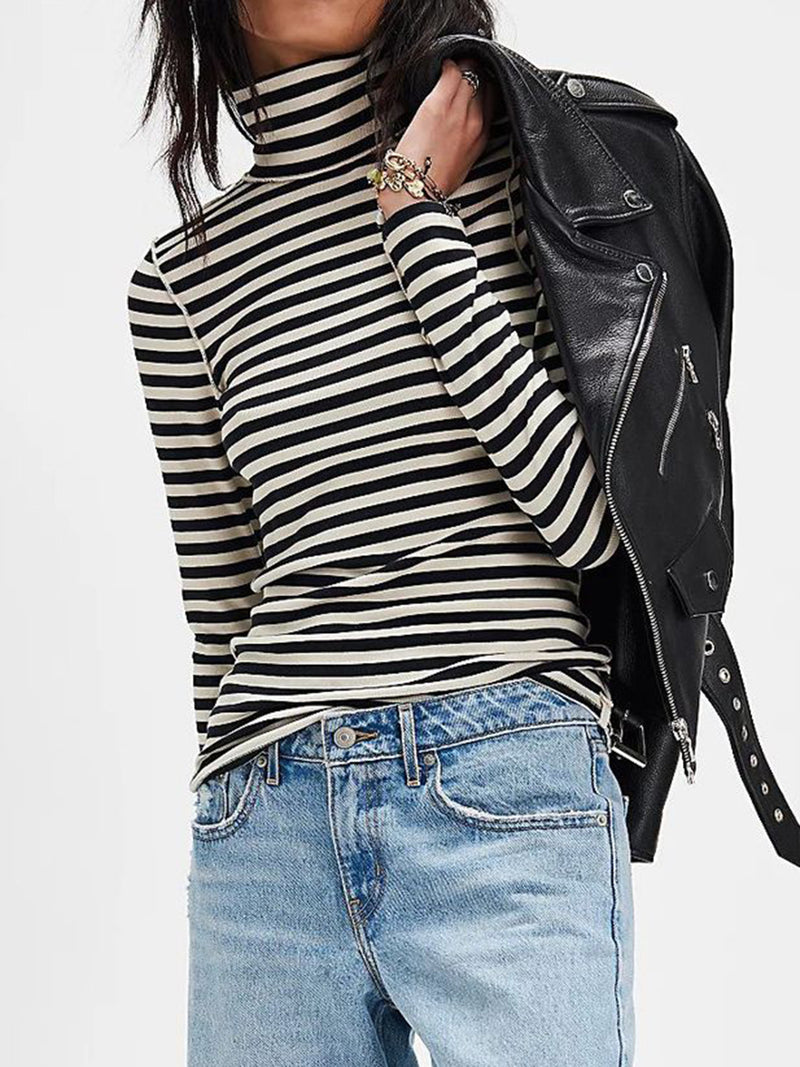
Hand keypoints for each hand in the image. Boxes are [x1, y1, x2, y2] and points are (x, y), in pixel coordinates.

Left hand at [377, 57, 496, 218]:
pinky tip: (441, 65)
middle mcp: (474, 123)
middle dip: (475, 71)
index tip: (477, 80)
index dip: (486, 85)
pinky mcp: (437, 107)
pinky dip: (447, 65)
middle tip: (465, 66)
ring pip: (468, 74)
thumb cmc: (433, 185)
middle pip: (483, 83)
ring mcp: (457, 113)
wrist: (416, 195)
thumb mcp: (460, 166)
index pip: (492, 99)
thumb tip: (460, 132)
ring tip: (453, 64)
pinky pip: (450, 73)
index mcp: (481, 138)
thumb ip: (466, 144)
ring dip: (462, 65)